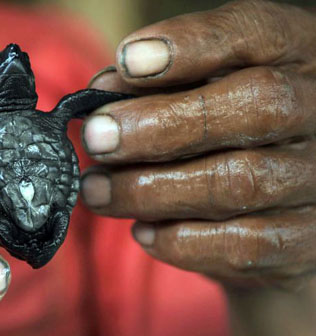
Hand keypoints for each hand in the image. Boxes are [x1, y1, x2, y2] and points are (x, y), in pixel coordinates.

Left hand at [81, 0, 315, 289]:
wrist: (279, 204)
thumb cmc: (226, 130)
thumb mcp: (200, 88)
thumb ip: (156, 84)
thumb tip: (102, 91)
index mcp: (294, 52)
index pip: (253, 33)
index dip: (191, 45)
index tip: (129, 61)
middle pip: (255, 105)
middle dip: (159, 125)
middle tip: (97, 139)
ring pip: (238, 181)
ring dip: (151, 190)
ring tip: (98, 191)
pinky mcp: (305, 238)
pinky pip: (243, 245)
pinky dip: (180, 241)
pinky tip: (143, 230)